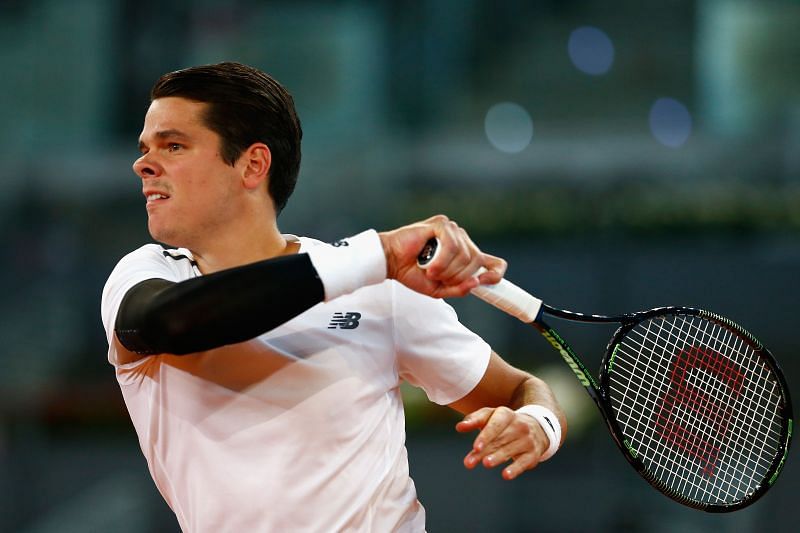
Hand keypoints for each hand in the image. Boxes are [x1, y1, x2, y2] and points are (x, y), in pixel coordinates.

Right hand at [378, 214, 505, 298]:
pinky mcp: (442, 224)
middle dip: (458, 276)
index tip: (487, 282)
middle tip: (437, 278)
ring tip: (430, 270)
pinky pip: (453, 245)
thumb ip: (458, 289)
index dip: (495, 273)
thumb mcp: (438, 290)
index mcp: (464, 256)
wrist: (391, 262)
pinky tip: (430, 265)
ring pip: (466, 255)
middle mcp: (462, 241)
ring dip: (447, 269)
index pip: (492, 262)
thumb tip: (476, 283)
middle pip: (477, 262)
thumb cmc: (412, 273)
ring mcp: (453, 231)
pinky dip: (442, 260)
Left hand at [456, 406, 549, 479]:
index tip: (475, 446)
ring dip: (497, 458)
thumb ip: (474, 420)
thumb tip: (459, 427)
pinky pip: (524, 462)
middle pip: (499, 440)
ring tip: (486, 463)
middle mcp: (519, 426)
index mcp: (506, 414)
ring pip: (509, 450)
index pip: (495, 424)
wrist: (537, 426)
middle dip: (484, 452)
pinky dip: (515, 469)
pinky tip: (506, 475)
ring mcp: (527, 440)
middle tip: (469, 462)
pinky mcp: (533, 454)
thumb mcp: (491, 416)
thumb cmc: (505, 423)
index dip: (486, 436)